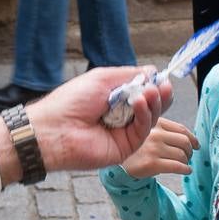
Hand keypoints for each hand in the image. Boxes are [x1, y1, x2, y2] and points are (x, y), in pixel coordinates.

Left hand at [0, 67, 172, 181]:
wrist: (55, 128)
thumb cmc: (72, 101)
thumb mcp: (102, 78)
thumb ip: (129, 75)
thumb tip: (153, 72)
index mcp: (115, 98)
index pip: (144, 91)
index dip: (154, 85)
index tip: (161, 78)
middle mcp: (122, 115)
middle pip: (152, 105)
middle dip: (159, 94)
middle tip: (163, 86)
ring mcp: (125, 132)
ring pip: (151, 117)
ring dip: (153, 102)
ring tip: (149, 92)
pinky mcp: (126, 147)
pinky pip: (143, 130)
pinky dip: (145, 114)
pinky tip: (140, 103)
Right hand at [120, 117, 198, 177]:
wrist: (119, 165)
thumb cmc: (137, 150)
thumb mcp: (147, 132)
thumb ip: (165, 131)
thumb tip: (193, 140)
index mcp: (155, 123)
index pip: (181, 129)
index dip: (192, 138)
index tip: (196, 145)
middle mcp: (154, 134)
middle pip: (184, 142)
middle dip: (190, 150)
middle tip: (188, 156)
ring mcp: (153, 149)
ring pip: (182, 155)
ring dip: (186, 161)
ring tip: (183, 164)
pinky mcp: (152, 163)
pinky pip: (177, 166)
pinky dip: (185, 169)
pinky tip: (186, 171)